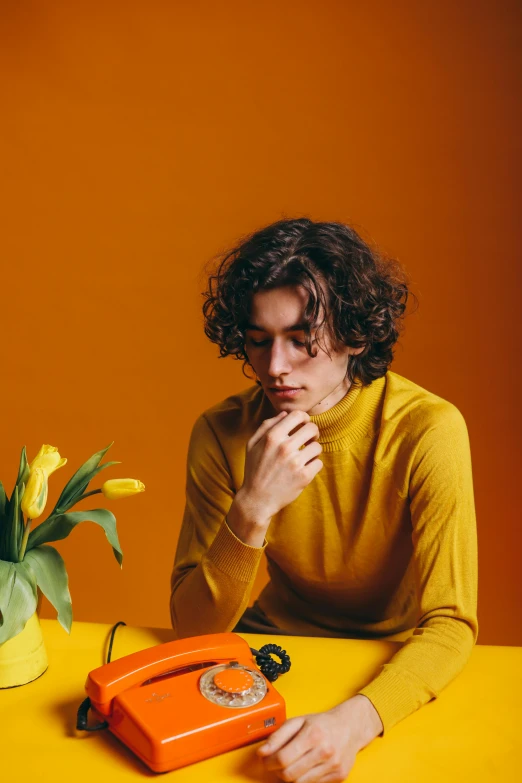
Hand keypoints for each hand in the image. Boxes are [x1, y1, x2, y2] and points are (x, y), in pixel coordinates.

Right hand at [240, 409, 322, 523]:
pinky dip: (313, 465)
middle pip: (312, 428)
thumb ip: (266, 426)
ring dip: (313, 450)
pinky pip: (318, 463)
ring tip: (305, 456)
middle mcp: (284, 447)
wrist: (256, 499)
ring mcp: (295, 462)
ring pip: (317, 446)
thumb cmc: (254, 470)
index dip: (304, 418)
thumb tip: (284, 413)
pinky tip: (304, 468)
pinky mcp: (304, 476)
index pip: (298, 415)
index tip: (303, 425)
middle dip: (312, 433)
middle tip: (309, 440)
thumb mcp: (252, 445)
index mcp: (272, 436)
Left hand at [257, 697, 381, 782]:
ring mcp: (333, 766)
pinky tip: (303, 769)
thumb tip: (262, 752)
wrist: (351, 727)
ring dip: (289, 778)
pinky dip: (304, 779)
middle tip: (274, 765)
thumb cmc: (322, 723)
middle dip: (277, 772)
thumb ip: (278, 735)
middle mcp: (324, 751)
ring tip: (288, 767)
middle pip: (290, 774)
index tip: (265, 761)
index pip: (283, 758)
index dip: (269, 763)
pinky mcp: (339, 776)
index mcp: (313, 735)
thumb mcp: (299, 721)